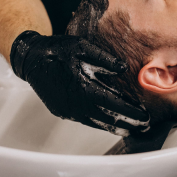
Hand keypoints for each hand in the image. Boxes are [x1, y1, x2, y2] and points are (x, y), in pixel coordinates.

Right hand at [10, 30, 149, 135]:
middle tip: (144, 125)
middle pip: (108, 118)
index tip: (145, 114)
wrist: (31, 59)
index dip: (131, 111)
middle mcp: (77, 104)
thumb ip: (104, 59)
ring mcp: (68, 110)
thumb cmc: (58, 51)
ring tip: (132, 129)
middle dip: (128, 123)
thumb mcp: (82, 47)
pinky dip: (100, 124)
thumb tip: (123, 68)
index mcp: (84, 87)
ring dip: (115, 127)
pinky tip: (109, 124)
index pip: (114, 103)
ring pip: (97, 123)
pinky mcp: (62, 111)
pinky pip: (86, 120)